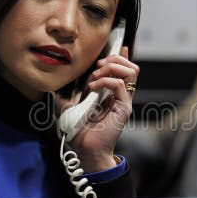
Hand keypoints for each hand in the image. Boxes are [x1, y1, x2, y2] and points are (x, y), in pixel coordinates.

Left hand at [53, 47, 138, 171]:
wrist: (85, 150)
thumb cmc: (79, 130)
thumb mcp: (70, 103)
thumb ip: (73, 89)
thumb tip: (65, 76)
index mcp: (113, 93)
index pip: (124, 69)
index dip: (120, 55)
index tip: (115, 47)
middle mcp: (122, 96)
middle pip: (131, 66)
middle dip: (113, 60)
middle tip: (96, 67)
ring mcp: (124, 101)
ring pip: (131, 72)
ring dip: (111, 68)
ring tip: (94, 77)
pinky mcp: (124, 108)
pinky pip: (121, 85)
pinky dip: (105, 81)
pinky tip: (92, 88)